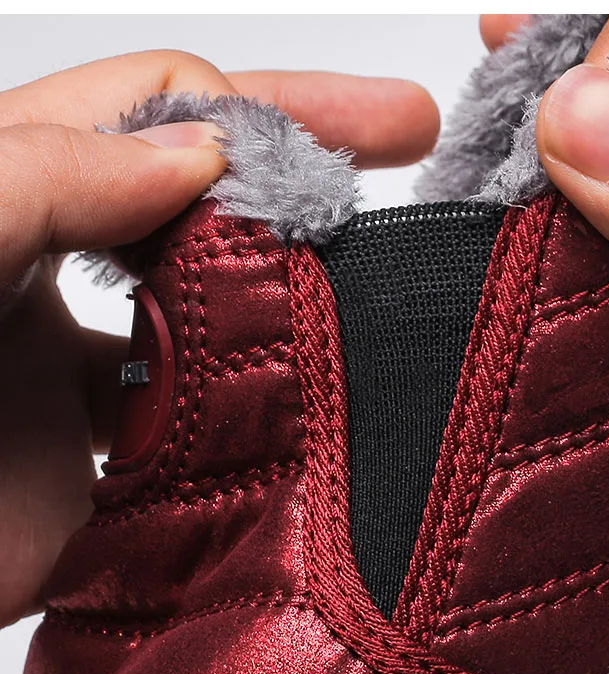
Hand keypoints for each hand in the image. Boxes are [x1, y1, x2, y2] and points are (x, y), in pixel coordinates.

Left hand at [0, 50, 438, 627]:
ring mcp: (102, 372)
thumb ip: (44, 177)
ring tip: (385, 267)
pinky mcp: (122, 467)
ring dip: (302, 290)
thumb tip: (202, 155)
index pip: (163, 110)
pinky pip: (215, 424)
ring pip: (228, 311)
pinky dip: (268, 412)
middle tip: (407, 126)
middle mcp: (71, 274)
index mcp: (27, 196)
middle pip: (212, 194)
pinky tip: (322, 397)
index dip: (253, 107)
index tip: (342, 137)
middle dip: (310, 153)